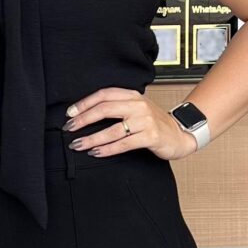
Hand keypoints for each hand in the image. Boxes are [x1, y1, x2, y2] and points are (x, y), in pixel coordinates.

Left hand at [64, 87, 196, 161]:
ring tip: (78, 144)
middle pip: (105, 109)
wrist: (178, 134)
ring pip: (112, 130)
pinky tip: (95, 152)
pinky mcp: (150, 137)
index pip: (104, 95)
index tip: (69, 113)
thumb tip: (85, 113)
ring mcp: (145, 121)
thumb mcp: (136, 108)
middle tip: (69, 129)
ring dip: (92, 138)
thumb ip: (117, 106)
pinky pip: (123, 144)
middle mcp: (138, 105)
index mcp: (132, 95)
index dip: (84, 103)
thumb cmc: (152, 122)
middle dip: (83, 119)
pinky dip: (107, 149)